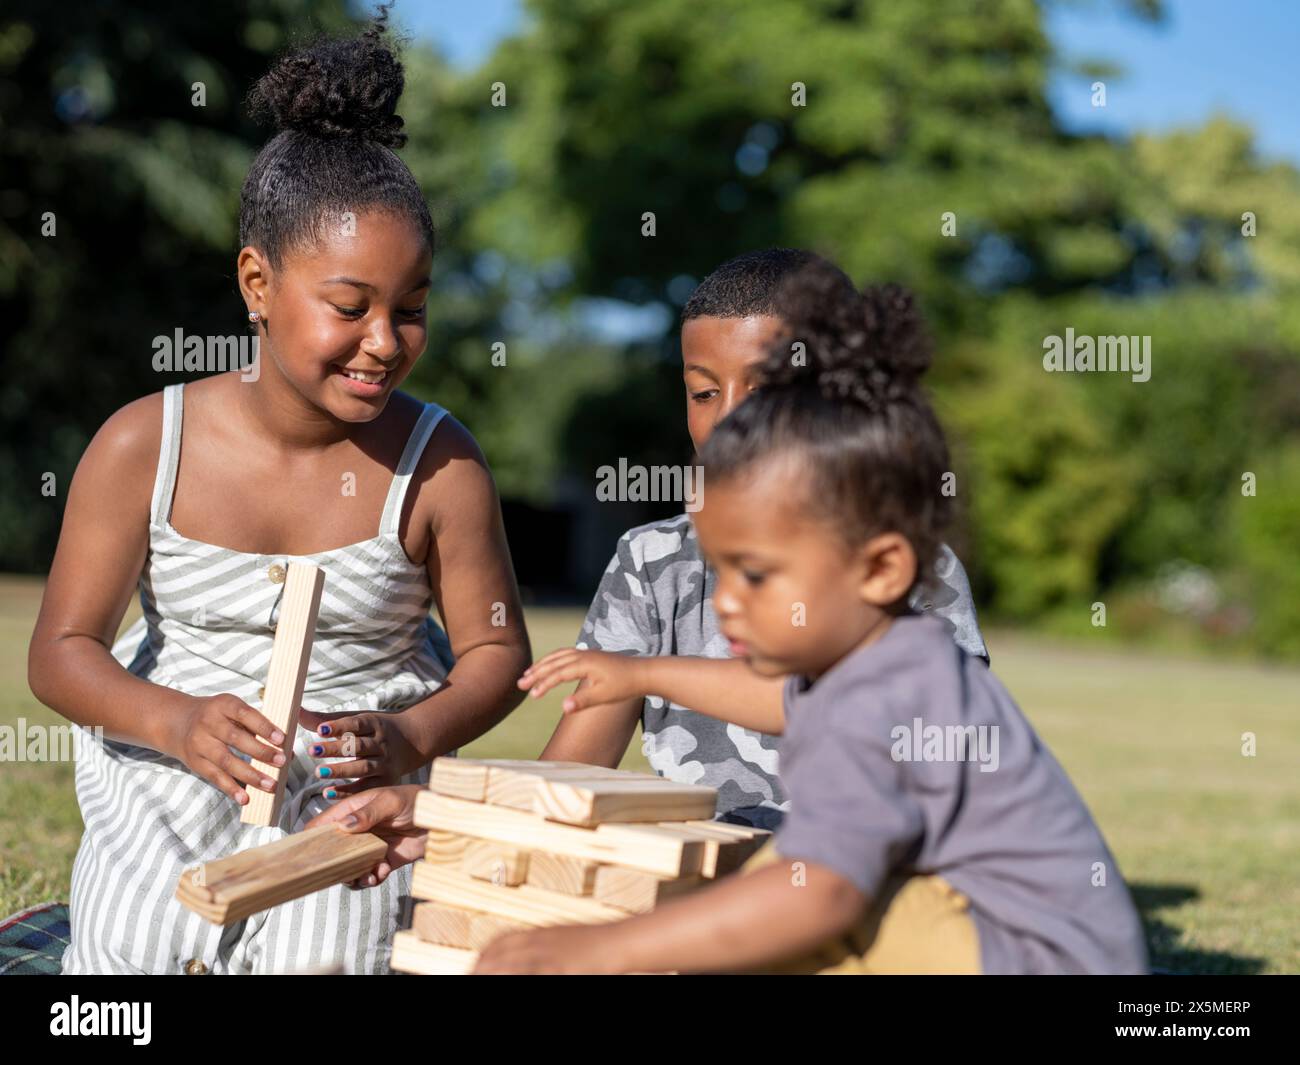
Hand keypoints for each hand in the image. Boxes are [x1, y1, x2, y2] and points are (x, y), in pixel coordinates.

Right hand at [164, 693, 287, 804]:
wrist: (178, 722)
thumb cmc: (218, 716)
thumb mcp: (233, 709)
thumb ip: (256, 724)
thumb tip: (285, 748)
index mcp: (223, 704)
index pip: (245, 714)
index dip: (263, 727)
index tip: (281, 739)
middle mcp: (209, 722)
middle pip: (236, 739)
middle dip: (261, 752)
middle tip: (282, 761)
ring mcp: (200, 743)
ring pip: (226, 761)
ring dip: (250, 775)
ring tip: (270, 784)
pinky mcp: (196, 762)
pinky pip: (215, 777)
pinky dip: (231, 788)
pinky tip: (245, 798)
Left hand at [297, 708, 424, 794]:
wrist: (412, 741)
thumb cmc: (374, 730)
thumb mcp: (356, 720)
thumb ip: (326, 720)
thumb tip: (296, 711)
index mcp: (374, 724)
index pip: (356, 724)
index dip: (338, 726)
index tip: (320, 729)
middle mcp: (381, 743)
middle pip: (357, 746)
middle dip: (335, 748)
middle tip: (311, 750)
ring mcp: (385, 763)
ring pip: (363, 767)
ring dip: (340, 770)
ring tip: (318, 772)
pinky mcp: (386, 780)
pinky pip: (366, 787)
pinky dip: (347, 791)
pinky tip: (327, 793)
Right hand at [304, 784, 426, 886]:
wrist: (441, 818)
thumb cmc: (416, 800)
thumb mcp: (390, 801)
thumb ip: (368, 813)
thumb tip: (343, 826)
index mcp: (353, 811)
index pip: (324, 824)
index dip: (312, 838)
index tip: (306, 853)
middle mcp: (358, 831)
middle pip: (333, 851)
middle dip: (331, 864)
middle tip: (338, 871)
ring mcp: (370, 847)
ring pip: (349, 868)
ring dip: (351, 876)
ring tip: (362, 876)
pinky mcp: (384, 861)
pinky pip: (369, 876)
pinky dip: (371, 878)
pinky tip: (380, 872)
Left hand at [473, 923, 621, 974]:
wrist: (621, 940)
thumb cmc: (596, 942)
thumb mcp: (564, 937)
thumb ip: (543, 943)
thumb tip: (525, 949)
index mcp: (540, 932)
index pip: (500, 940)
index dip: (483, 954)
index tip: (474, 965)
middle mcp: (541, 942)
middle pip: (500, 955)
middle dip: (481, 968)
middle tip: (471, 976)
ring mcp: (550, 956)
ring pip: (511, 966)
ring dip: (494, 973)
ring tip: (480, 979)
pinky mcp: (562, 969)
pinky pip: (535, 973)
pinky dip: (521, 977)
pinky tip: (514, 980)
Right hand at [517, 649, 646, 713]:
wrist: (643, 672)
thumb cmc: (625, 686)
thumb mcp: (604, 696)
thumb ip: (582, 701)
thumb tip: (563, 708)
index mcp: (585, 663)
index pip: (558, 673)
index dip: (544, 684)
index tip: (532, 696)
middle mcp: (583, 654)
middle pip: (553, 662)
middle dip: (536, 672)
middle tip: (520, 684)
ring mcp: (586, 653)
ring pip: (558, 656)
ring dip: (542, 664)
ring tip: (528, 675)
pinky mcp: (590, 655)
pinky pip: (565, 654)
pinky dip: (553, 660)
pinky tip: (549, 667)